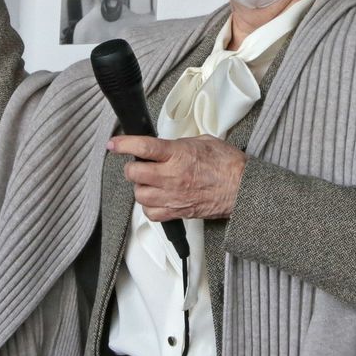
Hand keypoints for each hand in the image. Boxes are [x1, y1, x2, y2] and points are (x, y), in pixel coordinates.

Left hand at [111, 135, 246, 221]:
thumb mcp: (201, 141)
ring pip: (139, 195)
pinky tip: (156, 198)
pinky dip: (149, 206)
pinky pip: (150, 213)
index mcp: (178, 155)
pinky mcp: (177, 212)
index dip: (123, 144)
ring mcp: (173, 196)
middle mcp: (172, 176)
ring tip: (150, 182)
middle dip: (132, 167)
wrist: (242, 188)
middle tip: (139, 164)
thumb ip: (177, 145)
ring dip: (140, 187)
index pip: (143, 148)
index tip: (113, 144)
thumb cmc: (228, 165)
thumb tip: (162, 146)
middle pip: (134, 173)